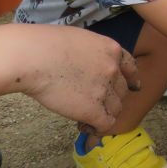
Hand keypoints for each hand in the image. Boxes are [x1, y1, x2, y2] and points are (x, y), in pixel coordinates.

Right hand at [17, 26, 139, 134]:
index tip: (132, 87)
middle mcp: (113, 69)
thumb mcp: (80, 39)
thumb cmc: (45, 44)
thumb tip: (85, 64)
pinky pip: (105, 123)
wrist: (34, 57)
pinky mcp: (93, 109)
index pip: (131, 68)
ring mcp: (105, 89)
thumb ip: (91, 53)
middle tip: (94, 104)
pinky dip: (98, 127)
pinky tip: (86, 127)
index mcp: (111, 49)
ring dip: (104, 114)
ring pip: (116, 108)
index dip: (130, 79)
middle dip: (111, 98)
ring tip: (87, 118)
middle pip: (122, 90)